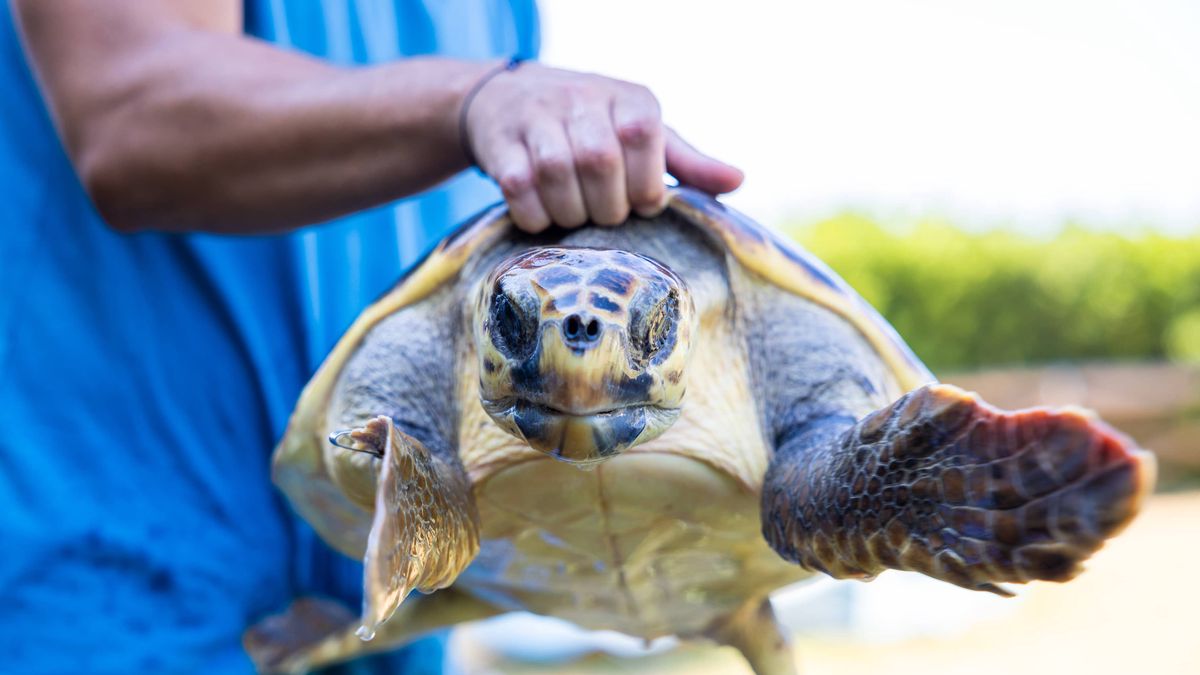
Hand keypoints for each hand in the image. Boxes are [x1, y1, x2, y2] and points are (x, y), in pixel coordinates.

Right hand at [463, 62, 743, 232]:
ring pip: (556, 174)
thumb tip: (737, 181)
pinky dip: (534, 215)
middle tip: (605, 216)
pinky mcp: (500, 144)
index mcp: (627, 98)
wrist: (505, 99)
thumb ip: (687, 162)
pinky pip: (518, 188)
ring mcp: (536, 118)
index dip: (644, 186)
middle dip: (606, 206)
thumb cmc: (591, 127)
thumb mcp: (640, 133)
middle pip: (599, 161)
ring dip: (570, 212)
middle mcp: (580, 99)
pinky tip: (542, 216)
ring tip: (575, 216)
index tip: (640, 204)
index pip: (642, 138)